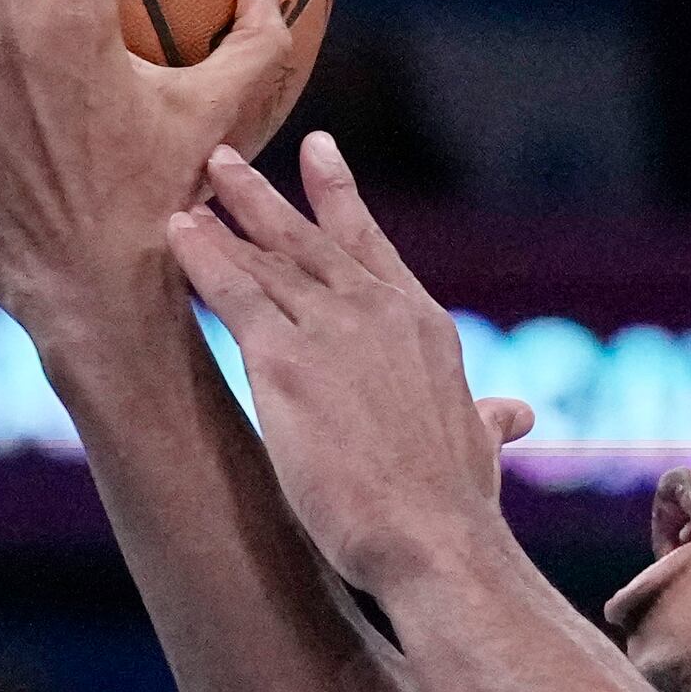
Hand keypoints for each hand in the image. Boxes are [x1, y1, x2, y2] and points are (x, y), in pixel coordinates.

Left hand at [157, 134, 537, 597]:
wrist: (434, 538)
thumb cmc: (455, 506)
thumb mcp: (479, 444)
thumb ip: (486, 418)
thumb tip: (515, 416)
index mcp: (424, 326)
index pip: (372, 247)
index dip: (339, 198)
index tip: (318, 153)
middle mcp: (378, 311)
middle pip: (309, 239)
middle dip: (262, 198)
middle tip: (223, 160)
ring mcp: (330, 330)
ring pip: (266, 259)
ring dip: (224, 220)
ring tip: (191, 191)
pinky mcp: (283, 362)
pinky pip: (233, 294)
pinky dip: (202, 260)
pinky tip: (176, 235)